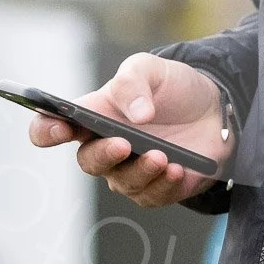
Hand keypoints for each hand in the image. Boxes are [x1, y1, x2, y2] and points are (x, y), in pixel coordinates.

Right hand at [28, 53, 234, 206]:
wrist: (217, 110)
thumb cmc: (173, 88)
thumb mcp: (152, 68)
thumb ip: (133, 81)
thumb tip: (136, 114)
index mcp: (93, 115)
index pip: (51, 127)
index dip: (46, 130)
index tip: (60, 127)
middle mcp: (104, 146)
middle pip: (88, 161)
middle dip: (103, 154)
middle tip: (123, 143)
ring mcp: (128, 170)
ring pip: (121, 182)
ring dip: (141, 170)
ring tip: (162, 156)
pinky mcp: (155, 188)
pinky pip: (150, 195)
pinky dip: (163, 184)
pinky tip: (178, 169)